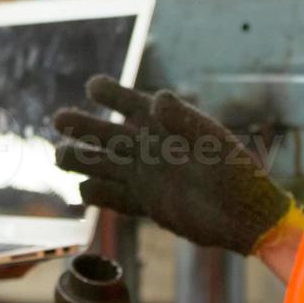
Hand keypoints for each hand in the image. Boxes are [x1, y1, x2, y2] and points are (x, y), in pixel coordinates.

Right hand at [53, 75, 298, 255]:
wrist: (246, 216)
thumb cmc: (235, 172)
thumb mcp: (211, 139)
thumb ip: (183, 120)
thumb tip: (158, 99)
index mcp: (165, 126)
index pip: (131, 103)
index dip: (111, 93)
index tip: (92, 85)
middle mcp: (151, 149)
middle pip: (108, 135)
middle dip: (83, 125)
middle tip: (59, 118)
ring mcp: (147, 178)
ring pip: (105, 165)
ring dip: (82, 160)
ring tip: (57, 155)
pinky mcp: (149, 206)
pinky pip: (117, 198)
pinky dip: (99, 195)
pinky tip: (83, 190)